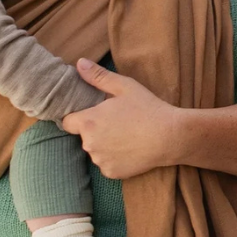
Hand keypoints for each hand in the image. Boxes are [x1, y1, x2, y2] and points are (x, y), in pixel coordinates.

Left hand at [62, 59, 181, 178]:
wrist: (170, 136)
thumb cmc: (147, 108)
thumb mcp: (124, 86)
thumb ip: (98, 76)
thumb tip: (79, 63)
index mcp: (88, 121)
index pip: (67, 121)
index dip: (78, 116)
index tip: (93, 113)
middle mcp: (89, 144)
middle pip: (84, 136)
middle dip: (95, 129)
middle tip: (118, 121)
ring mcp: (100, 161)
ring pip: (96, 150)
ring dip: (105, 144)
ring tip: (126, 135)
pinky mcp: (111, 173)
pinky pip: (107, 163)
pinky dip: (115, 158)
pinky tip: (130, 149)